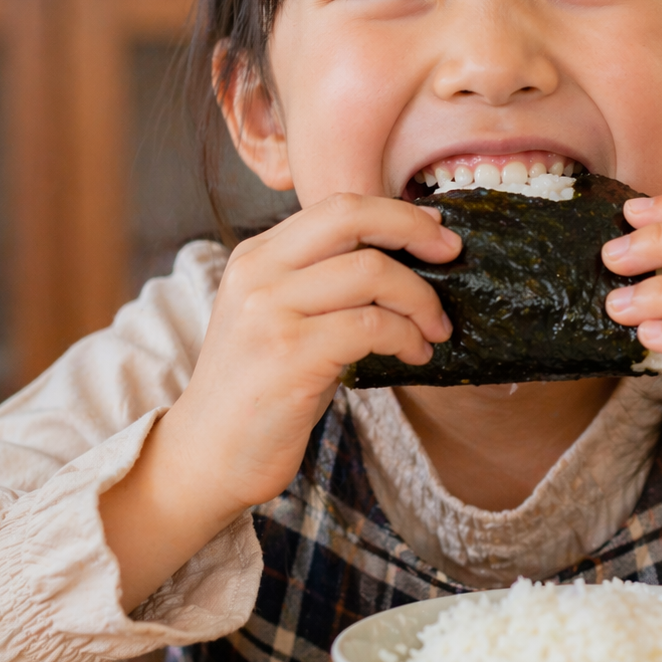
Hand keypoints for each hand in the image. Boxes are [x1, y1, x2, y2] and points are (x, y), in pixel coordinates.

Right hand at [100, 194, 458, 609]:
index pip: (337, 206)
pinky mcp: (290, 355)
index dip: (396, 212)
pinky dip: (407, 336)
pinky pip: (371, 325)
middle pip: (351, 216)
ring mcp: (269, 312)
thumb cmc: (262, 388)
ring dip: (421, 299)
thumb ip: (326, 280)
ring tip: (434, 330)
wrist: (209, 456)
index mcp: (257, 255)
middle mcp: (258, 272)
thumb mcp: (283, 317)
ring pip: (371, 271)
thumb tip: (405, 252)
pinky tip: (415, 354)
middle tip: (452, 255)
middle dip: (412, 228)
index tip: (436, 232)